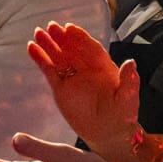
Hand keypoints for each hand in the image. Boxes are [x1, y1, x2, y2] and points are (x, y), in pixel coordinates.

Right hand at [28, 21, 138, 156]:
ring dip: (48, 45)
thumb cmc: (121, 116)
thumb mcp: (128, 99)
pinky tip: (31, 48)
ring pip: (58, 57)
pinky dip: (40, 59)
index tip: (70, 28)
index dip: (80, 38)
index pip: (90, 49)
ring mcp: (72, 78)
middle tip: (50, 27)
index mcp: (103, 68)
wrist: (108, 134)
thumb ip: (129, 81)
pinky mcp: (60, 89)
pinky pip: (49, 71)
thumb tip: (131, 62)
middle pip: (72, 49)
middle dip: (61, 38)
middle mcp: (86, 70)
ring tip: (37, 33)